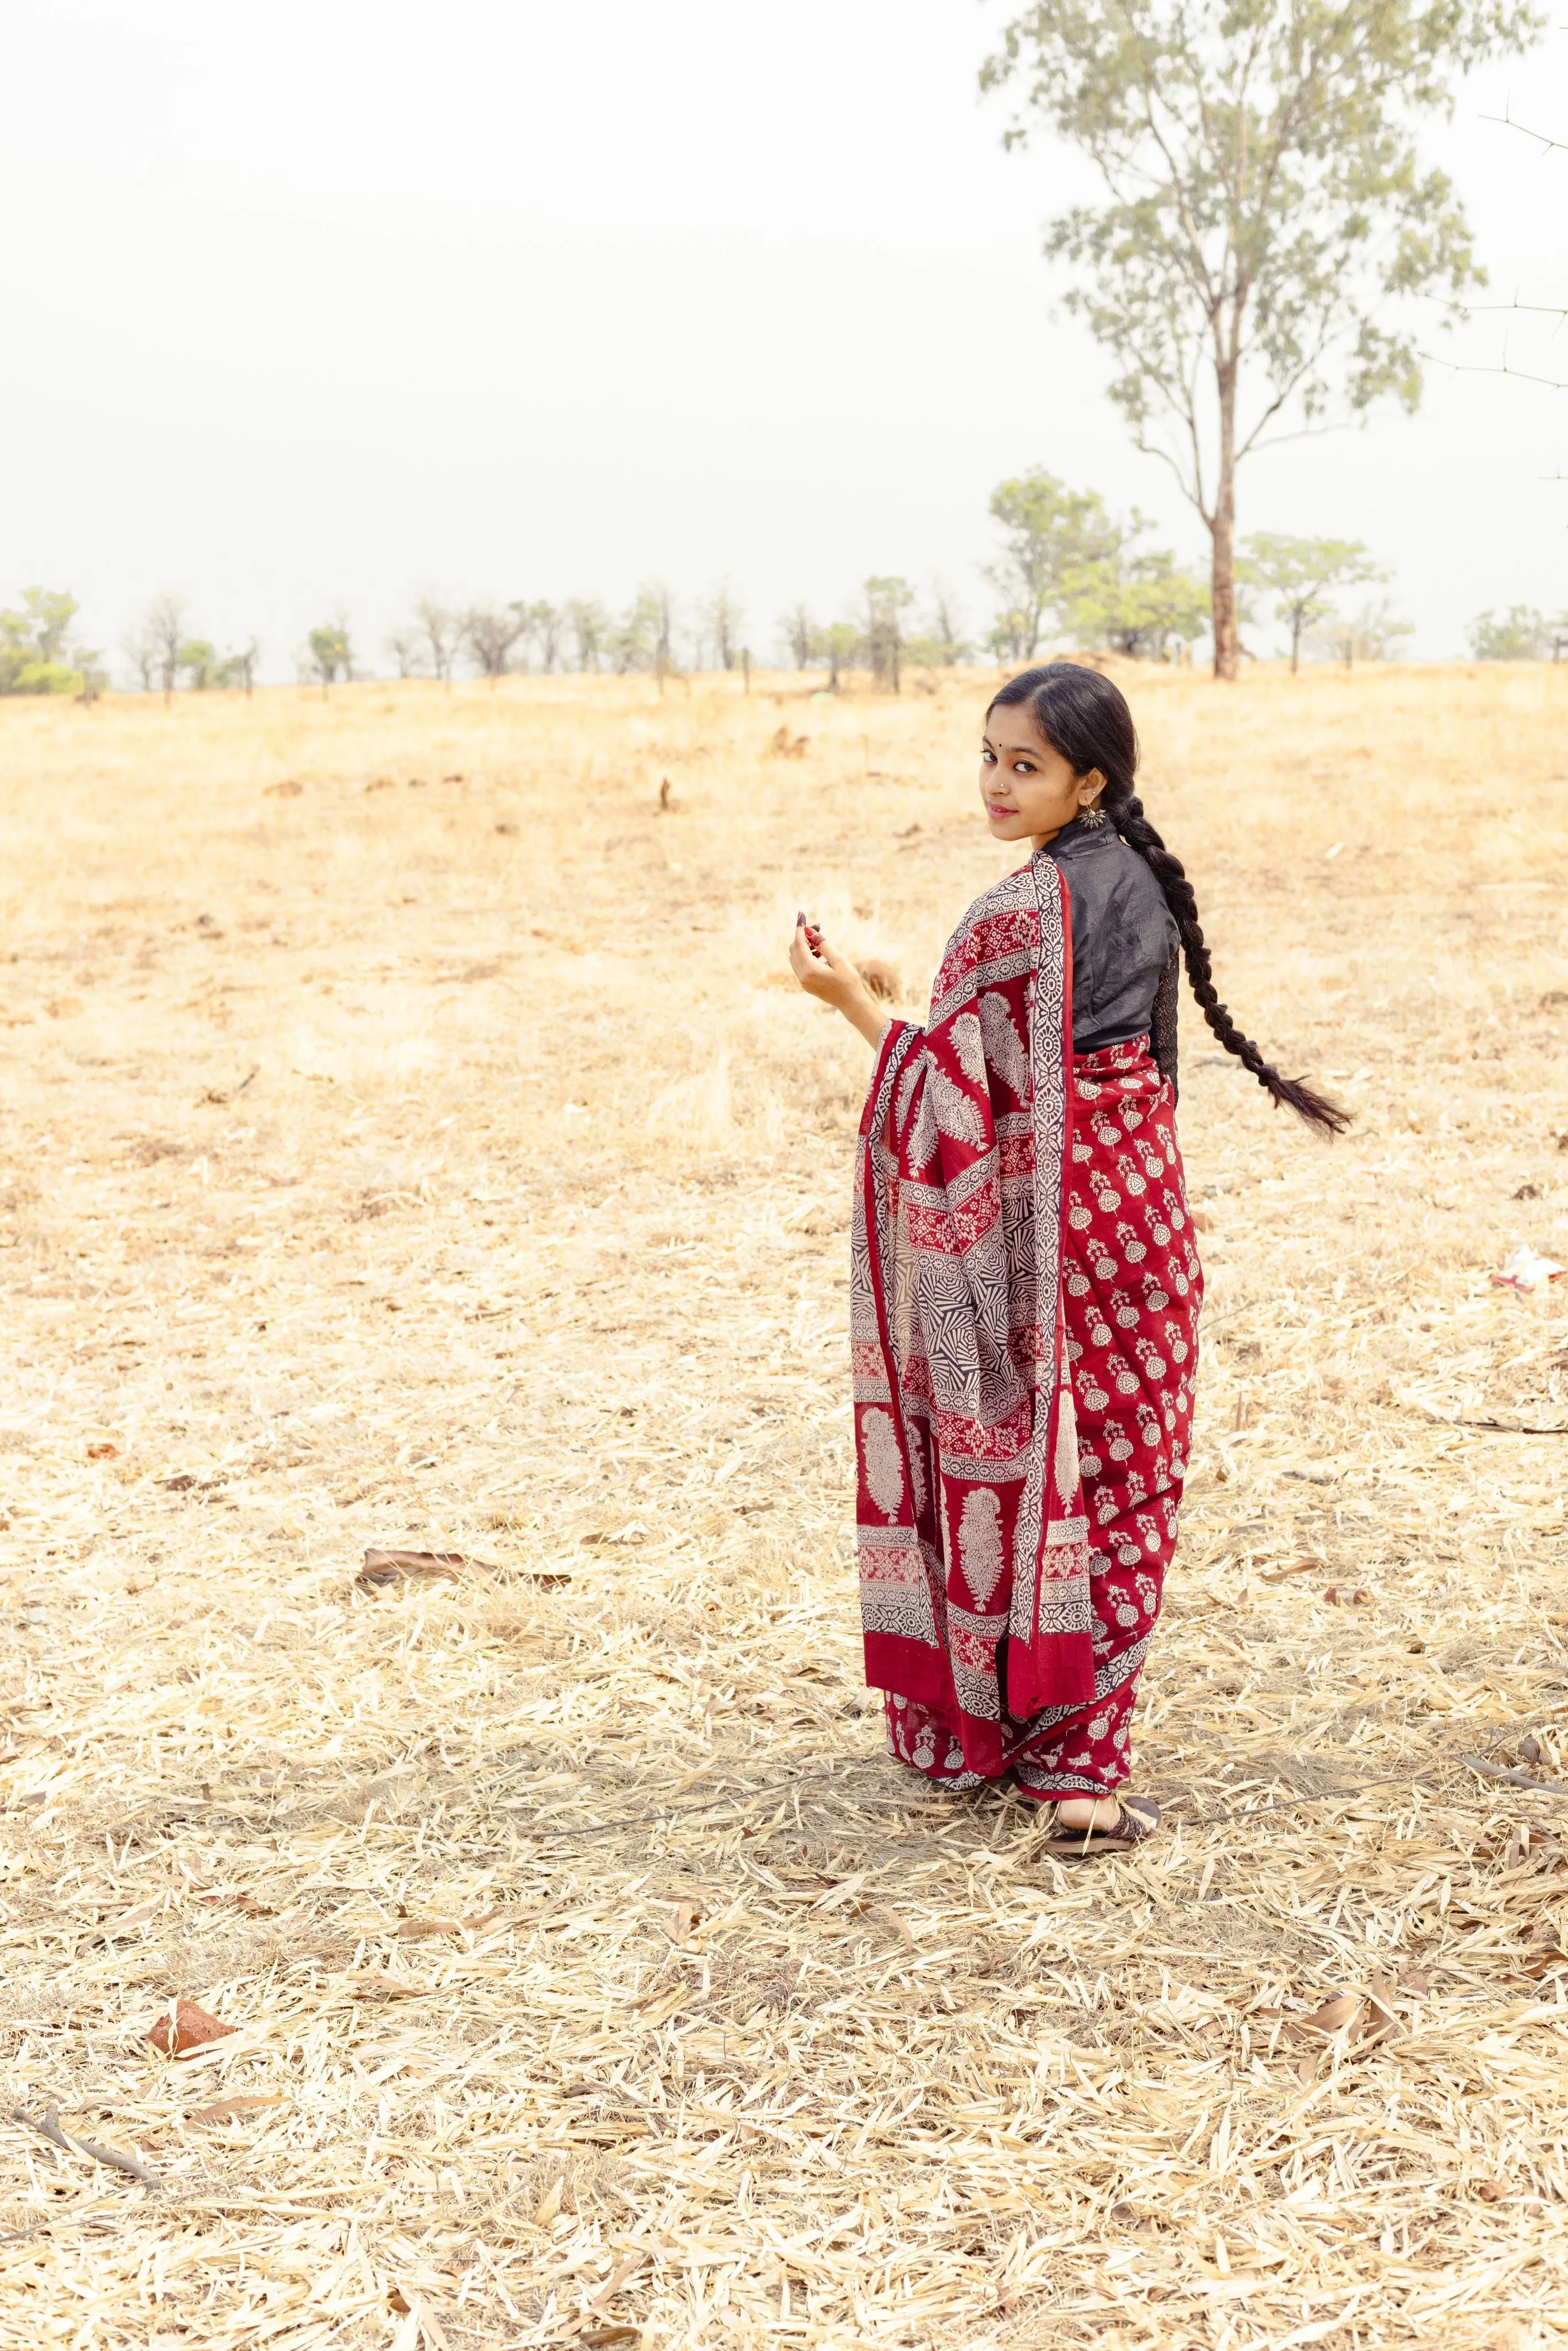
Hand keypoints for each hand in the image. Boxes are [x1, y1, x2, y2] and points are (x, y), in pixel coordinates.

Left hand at [788, 917, 886, 1045]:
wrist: (851, 1003)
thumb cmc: (849, 981)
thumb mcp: (839, 960)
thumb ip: (823, 945)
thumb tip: (810, 931)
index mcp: (810, 970)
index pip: (799, 944)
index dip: (801, 929)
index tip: (801, 915)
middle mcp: (803, 976)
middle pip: (794, 949)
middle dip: (803, 936)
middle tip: (818, 927)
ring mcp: (803, 981)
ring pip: (795, 957)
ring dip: (804, 945)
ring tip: (821, 940)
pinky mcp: (806, 984)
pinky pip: (800, 965)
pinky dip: (805, 955)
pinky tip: (819, 953)